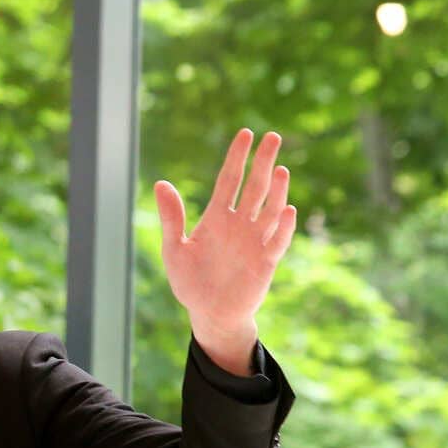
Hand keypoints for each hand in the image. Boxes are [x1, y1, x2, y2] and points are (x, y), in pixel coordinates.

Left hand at [154, 128, 296, 337]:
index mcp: (216, 218)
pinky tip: (287, 210)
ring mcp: (255, 241)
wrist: (209, 314)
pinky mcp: (266, 261)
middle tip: (273, 137)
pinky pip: (277, 240)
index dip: (237, 157)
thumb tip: (160, 183)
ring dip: (277, 190)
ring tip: (280, 169)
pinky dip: (283, 226)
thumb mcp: (174, 249)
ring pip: (269, 209)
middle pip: (254, 187)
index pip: (229, 180)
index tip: (246, 134)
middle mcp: (239, 224)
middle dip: (262, 162)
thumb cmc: (190, 282)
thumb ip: (171, 218)